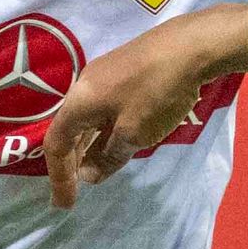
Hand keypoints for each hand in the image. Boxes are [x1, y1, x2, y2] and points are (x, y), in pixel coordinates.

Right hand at [43, 5, 247, 208]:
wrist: (191, 45)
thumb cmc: (158, 91)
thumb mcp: (134, 132)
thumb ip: (109, 156)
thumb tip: (89, 175)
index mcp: (79, 101)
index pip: (56, 144)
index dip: (59, 176)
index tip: (65, 204)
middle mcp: (84, 86)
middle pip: (68, 130)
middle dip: (70, 163)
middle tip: (77, 191)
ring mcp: (103, 76)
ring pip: (86, 119)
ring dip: (88, 147)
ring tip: (95, 172)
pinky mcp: (122, 72)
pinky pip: (101, 110)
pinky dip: (103, 132)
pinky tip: (114, 143)